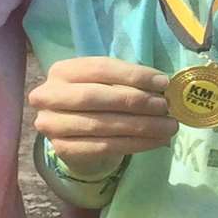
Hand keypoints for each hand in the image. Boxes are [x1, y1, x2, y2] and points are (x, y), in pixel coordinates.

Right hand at [29, 57, 177, 179]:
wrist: (75, 133)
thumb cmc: (97, 99)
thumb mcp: (106, 83)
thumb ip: (128, 81)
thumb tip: (162, 86)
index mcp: (62, 71)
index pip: (100, 68)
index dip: (133, 75)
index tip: (163, 82)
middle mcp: (49, 96)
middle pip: (96, 97)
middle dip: (135, 101)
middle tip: (164, 106)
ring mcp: (52, 125)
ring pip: (102, 125)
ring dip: (141, 126)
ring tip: (168, 126)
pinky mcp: (63, 149)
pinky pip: (105, 147)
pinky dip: (135, 144)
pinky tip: (157, 141)